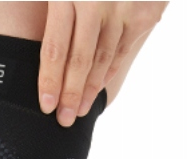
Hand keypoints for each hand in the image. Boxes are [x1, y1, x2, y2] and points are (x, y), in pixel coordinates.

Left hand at [40, 2, 165, 126]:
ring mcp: (120, 9)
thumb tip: (45, 47)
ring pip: (103, 58)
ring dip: (90, 88)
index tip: (46, 105)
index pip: (55, 48)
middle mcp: (93, 3)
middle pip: (79, 60)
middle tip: (64, 119)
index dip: (50, 80)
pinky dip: (110, 70)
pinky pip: (122, 48)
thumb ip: (53, 7)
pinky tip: (99, 86)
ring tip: (80, 110)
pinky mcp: (142, 14)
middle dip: (71, 94)